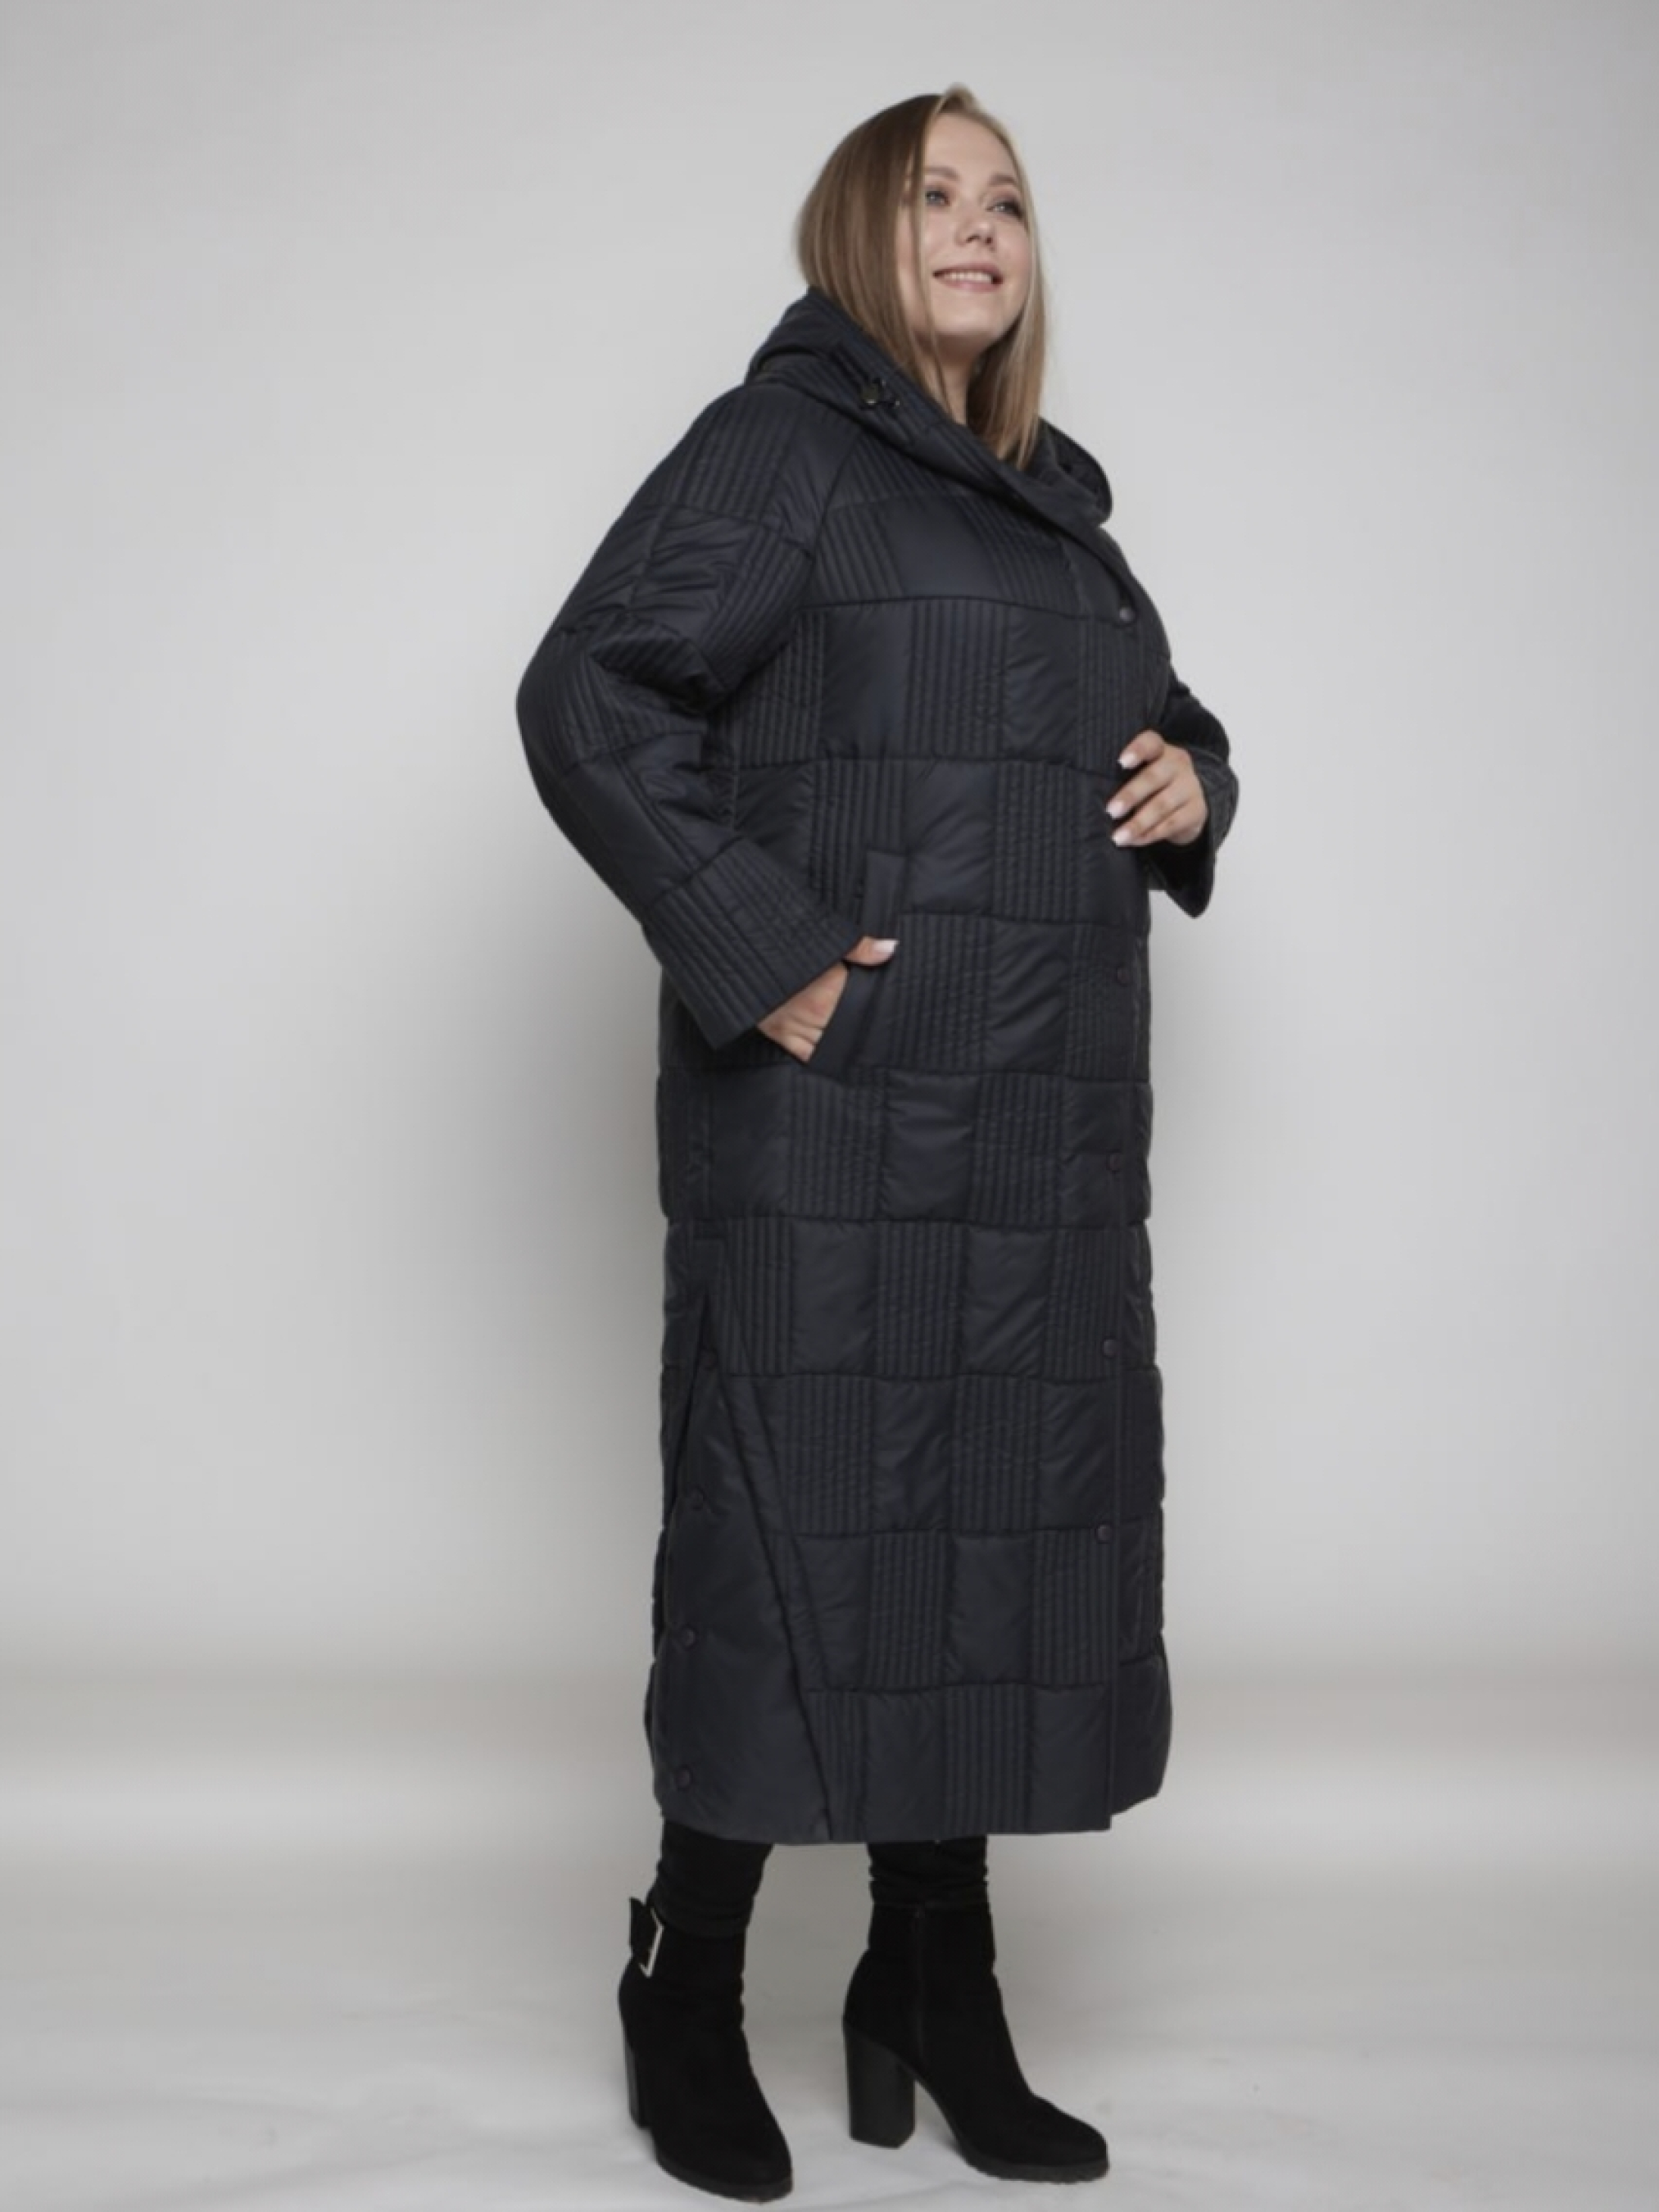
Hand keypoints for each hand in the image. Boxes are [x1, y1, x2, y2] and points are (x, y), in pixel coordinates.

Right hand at [757, 935, 897, 1062]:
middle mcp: (818, 1013)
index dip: (872, 1012)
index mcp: (832, 990)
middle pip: (848, 1029)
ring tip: (856, 1046)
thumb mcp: (823, 939)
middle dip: (858, 1029)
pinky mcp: (779, 1032)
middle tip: (873, 1034)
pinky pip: (804, 1053)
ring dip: (841, 1045)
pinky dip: (818, 1057)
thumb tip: (890, 949)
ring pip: (830, 1044)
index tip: (883, 1015)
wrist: (740, 955)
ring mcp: (797, 1025)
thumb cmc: (779, 945)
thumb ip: (859, 948)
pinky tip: (830, 1059)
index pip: (862, 1009)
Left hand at [1105, 728, 1207, 847]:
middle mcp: (1177, 764)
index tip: (1121, 762)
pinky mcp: (1196, 811)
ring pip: (1162, 805)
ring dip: (1138, 823)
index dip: (1137, 750)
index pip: (1151, 742)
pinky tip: (1133, 841)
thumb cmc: (1153, 787)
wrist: (1189, 804)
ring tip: (1118, 837)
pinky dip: (1149, 835)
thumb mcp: (1141, 774)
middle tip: (1111, 811)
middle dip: (1130, 795)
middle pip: (1154, 777)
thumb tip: (1094, 797)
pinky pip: (1171, 824)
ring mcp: (1190, 787)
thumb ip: (1123, 778)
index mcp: (1160, 751)